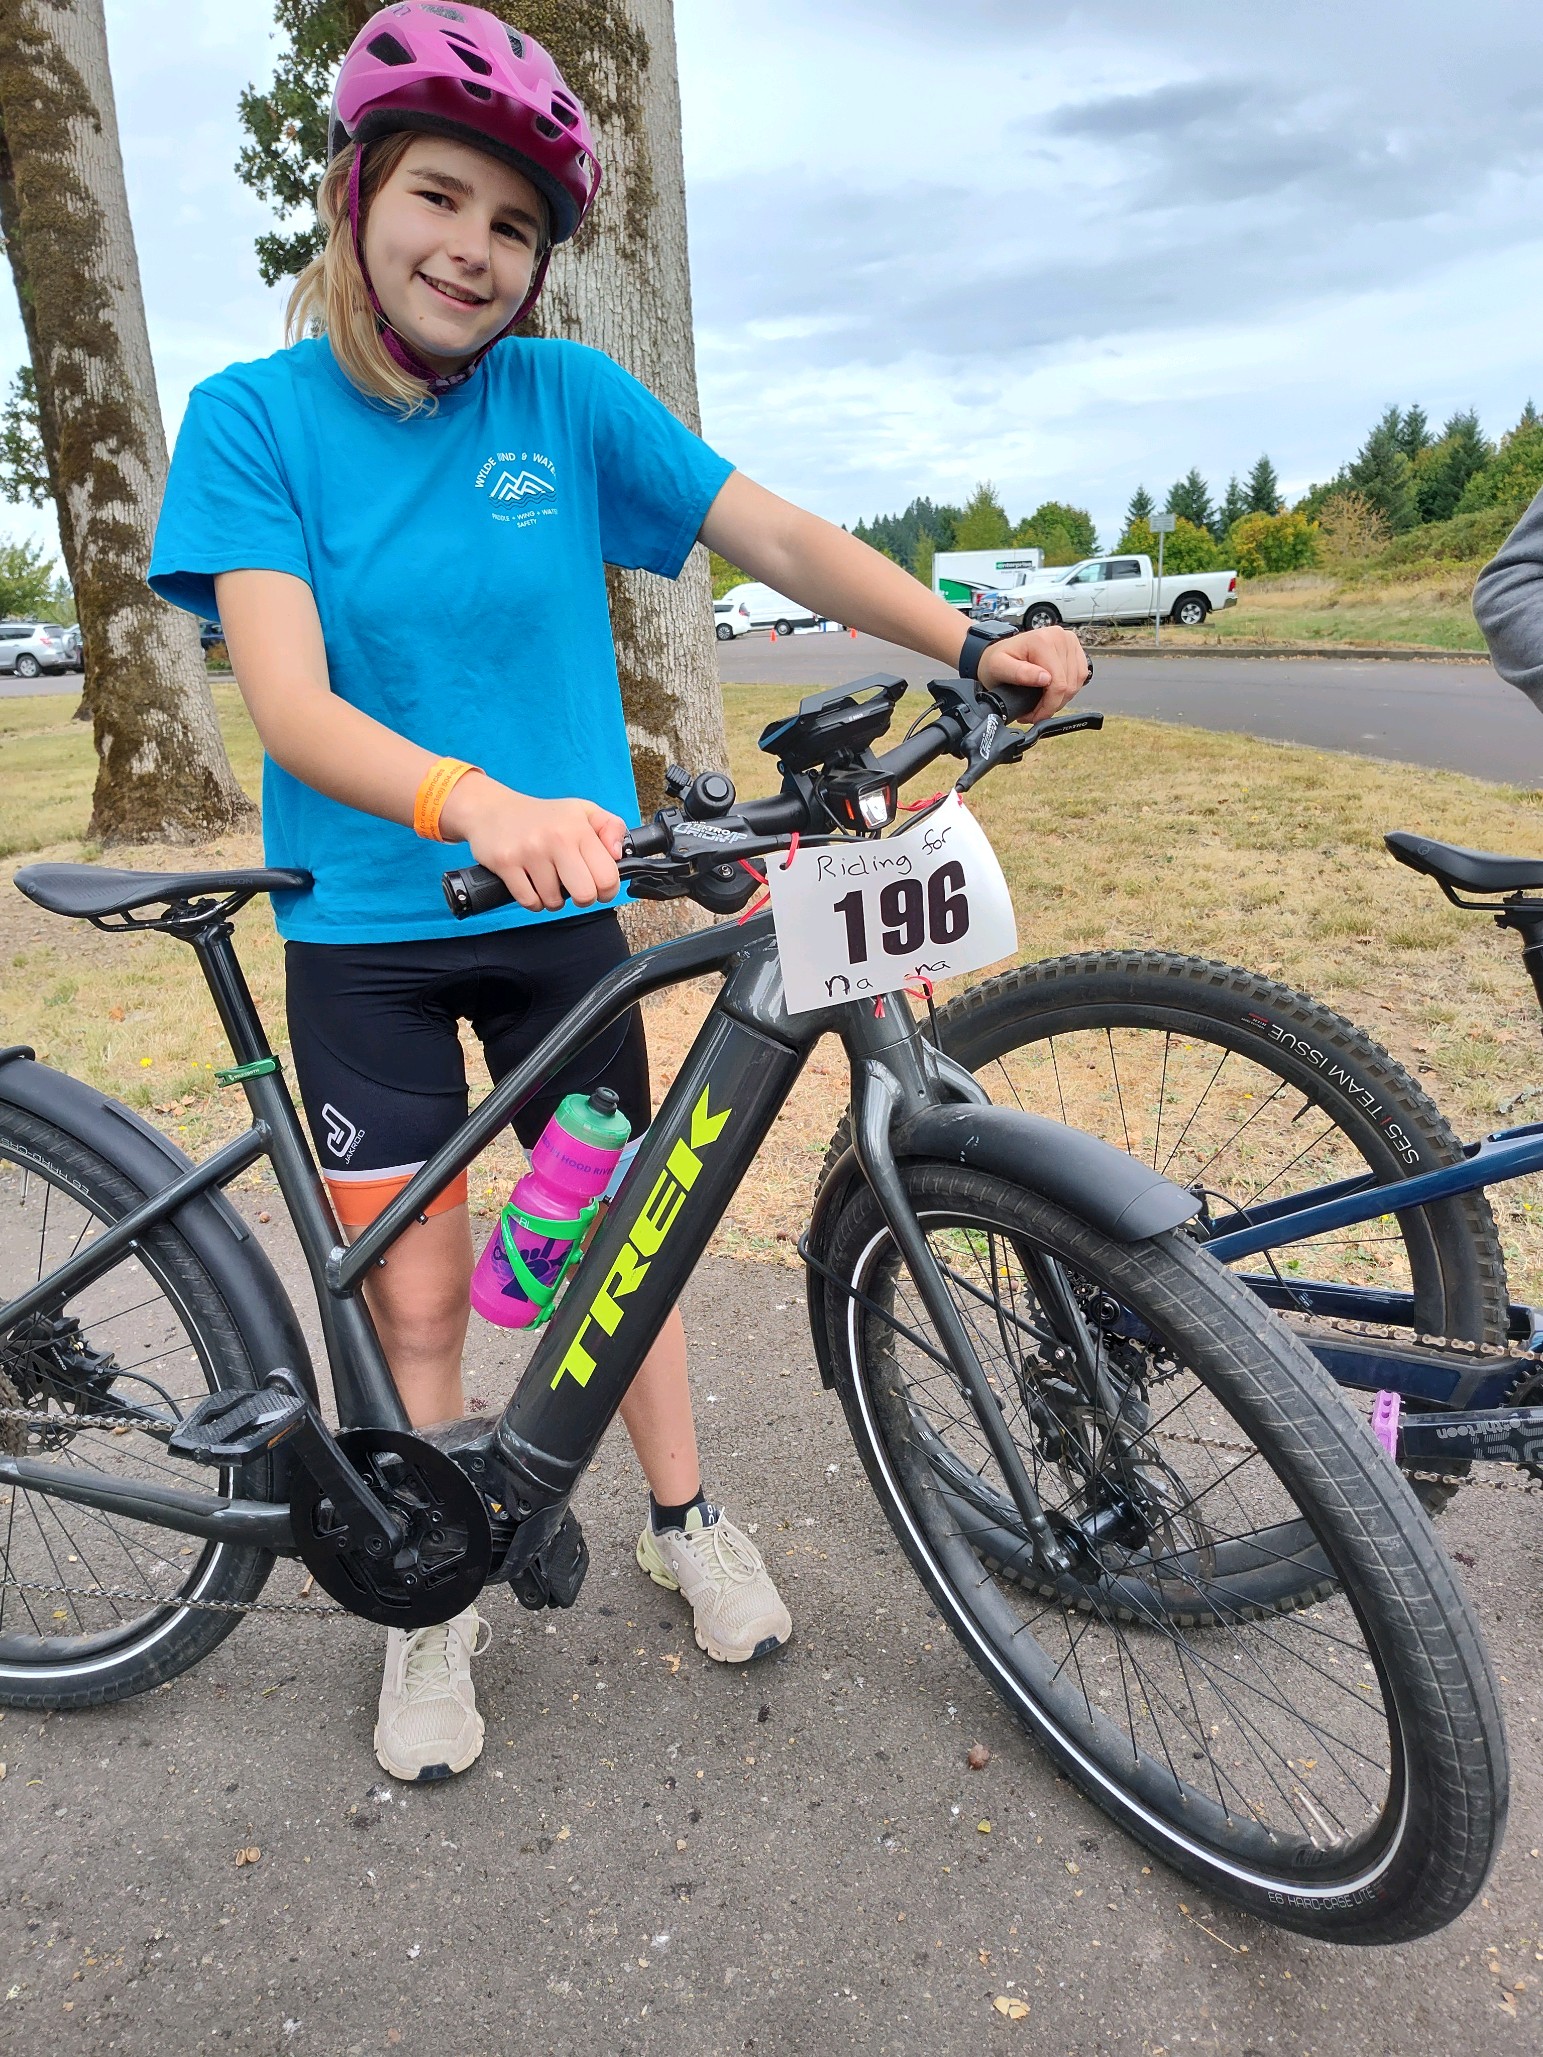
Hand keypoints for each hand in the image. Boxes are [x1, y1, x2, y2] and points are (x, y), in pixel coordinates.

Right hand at [440, 776, 626, 911]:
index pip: (607, 875)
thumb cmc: (543, 816)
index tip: (600, 888)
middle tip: (575, 890)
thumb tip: (618, 854)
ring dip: (553, 900)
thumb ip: (611, 828)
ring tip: (549, 883)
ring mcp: (529, 851)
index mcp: (578, 827)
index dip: (608, 890)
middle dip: (583, 899)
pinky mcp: (505, 863)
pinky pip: (529, 901)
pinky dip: (533, 902)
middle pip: (584, 894)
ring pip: (554, 901)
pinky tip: (532, 887)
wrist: (491, 809)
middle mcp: (555, 838)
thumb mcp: (582, 811)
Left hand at [976, 627, 1088, 718]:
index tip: (1035, 715)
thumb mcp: (999, 668)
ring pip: (1077, 683)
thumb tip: (1045, 678)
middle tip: (1035, 712)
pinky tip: (1053, 691)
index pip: (1058, 683)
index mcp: (1042, 640)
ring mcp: (1069, 641)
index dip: (1048, 706)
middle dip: (1053, 704)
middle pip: (1069, 685)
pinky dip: (1069, 689)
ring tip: (1042, 702)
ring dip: (1061, 698)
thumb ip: (1020, 673)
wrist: (1001, 653)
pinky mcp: (1075, 649)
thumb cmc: (998, 660)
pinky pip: (1081, 676)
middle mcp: (1059, 637)